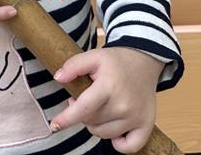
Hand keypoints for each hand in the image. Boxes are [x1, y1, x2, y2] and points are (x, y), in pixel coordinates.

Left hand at [49, 47, 164, 153]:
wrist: (145, 62)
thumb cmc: (117, 61)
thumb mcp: (94, 56)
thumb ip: (74, 65)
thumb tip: (58, 78)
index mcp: (109, 86)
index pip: (84, 108)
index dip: (67, 118)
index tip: (54, 124)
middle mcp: (123, 105)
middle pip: (91, 121)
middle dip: (82, 113)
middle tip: (85, 98)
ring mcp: (136, 117)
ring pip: (104, 134)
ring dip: (96, 125)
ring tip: (99, 108)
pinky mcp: (146, 125)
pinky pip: (129, 147)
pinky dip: (119, 144)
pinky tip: (115, 130)